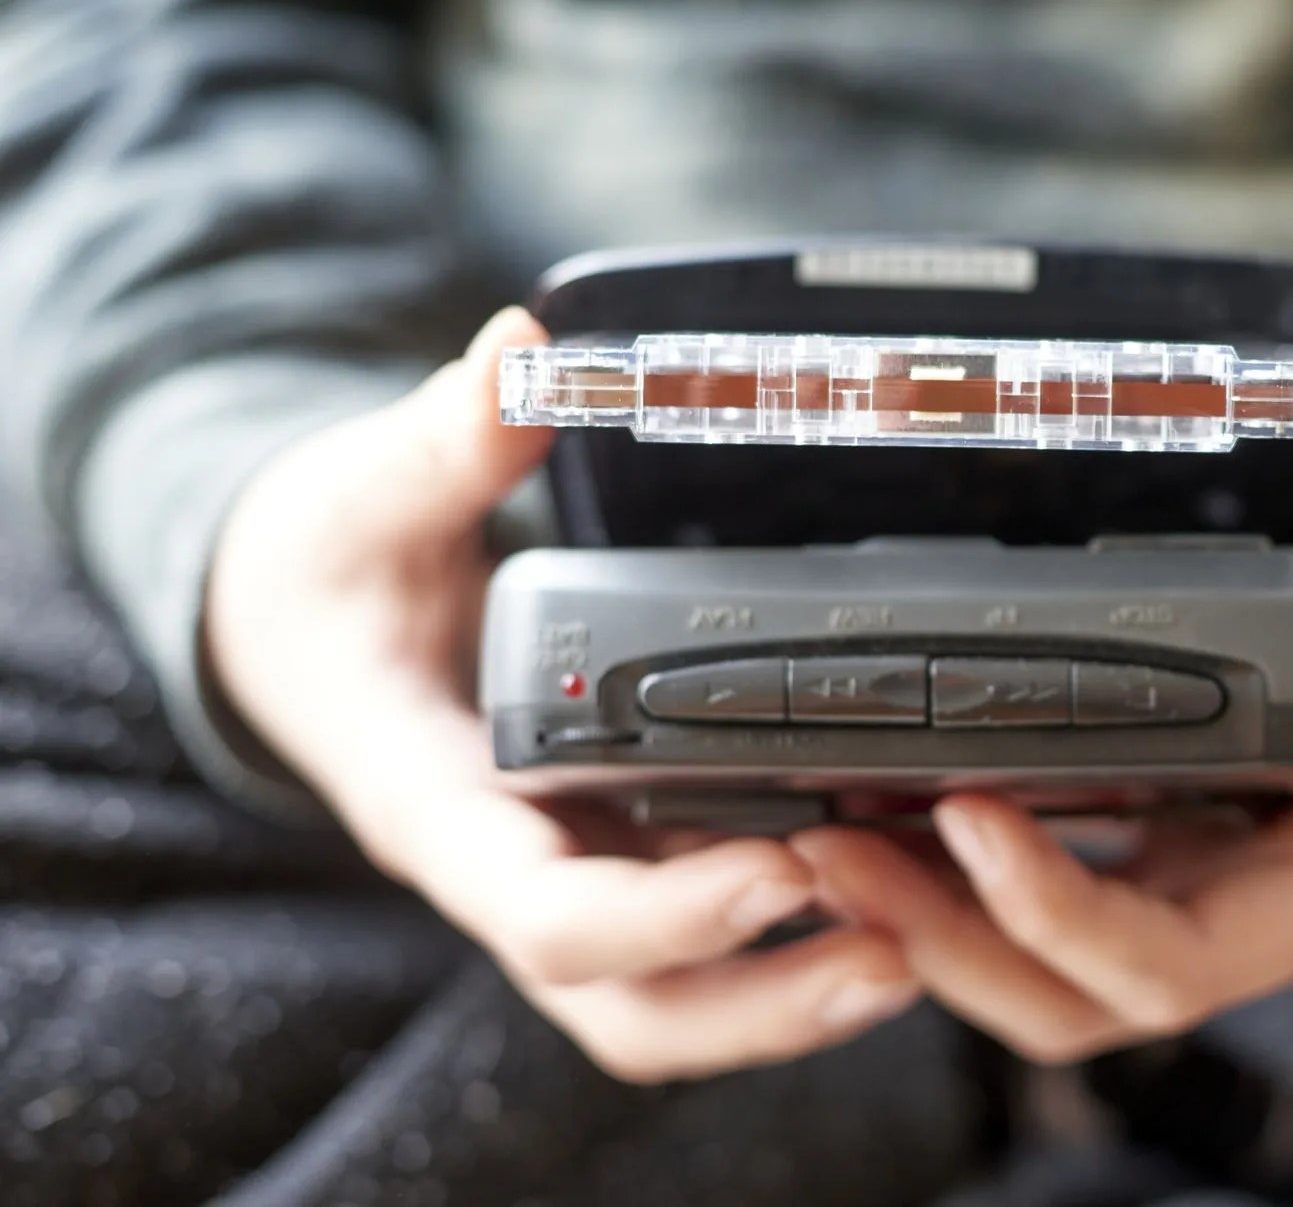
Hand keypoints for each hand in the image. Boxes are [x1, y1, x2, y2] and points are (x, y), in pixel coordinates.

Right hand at [205, 308, 918, 1082]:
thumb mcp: (365, 501)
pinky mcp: (618, 854)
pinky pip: (704, 941)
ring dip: (795, 999)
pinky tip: (895, 894)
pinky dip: (793, 940)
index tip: (780, 869)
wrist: (302, 629)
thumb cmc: (325, 576)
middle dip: (764, 1007)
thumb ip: (445, 440)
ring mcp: (572, 872)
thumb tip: (523, 348)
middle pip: (633, 1007)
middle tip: (902, 955)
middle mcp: (513, 867)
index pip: (544, 915)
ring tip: (927, 953)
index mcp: (436, 807)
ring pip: (676, 1001)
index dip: (664, 919)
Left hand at [793, 321, 1292, 1063]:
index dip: (1059, 911)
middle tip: (821, 832)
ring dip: (933, 922)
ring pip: (1047, 967)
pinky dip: (971, 877)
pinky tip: (892, 791)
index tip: (975, 816)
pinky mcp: (1183, 856)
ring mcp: (1206, 890)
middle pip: (1068, 993)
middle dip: (942, 939)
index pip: (1170, 958)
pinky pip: (1061, 898)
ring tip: (818, 823)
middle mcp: (1247, 909)